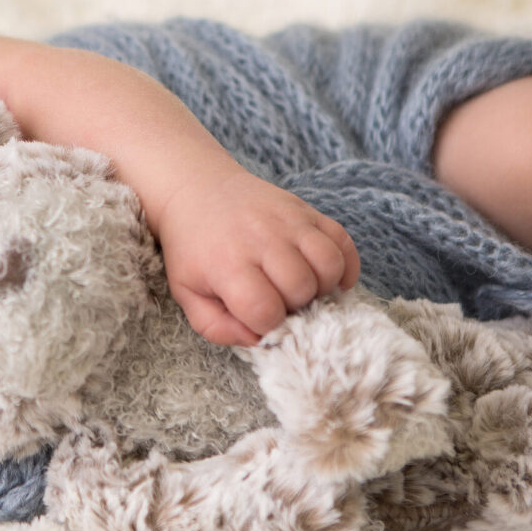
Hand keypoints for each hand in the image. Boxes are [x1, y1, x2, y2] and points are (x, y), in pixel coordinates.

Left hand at [158, 170, 358, 345]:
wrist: (198, 190)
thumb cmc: (193, 249)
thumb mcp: (187, 293)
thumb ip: (217, 327)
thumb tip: (258, 340)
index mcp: (227, 264)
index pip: (265, 310)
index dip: (267, 324)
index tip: (258, 316)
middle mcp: (261, 239)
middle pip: (301, 288)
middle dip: (294, 306)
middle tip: (279, 300)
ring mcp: (288, 221)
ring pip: (329, 264)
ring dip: (322, 286)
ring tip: (303, 288)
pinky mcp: (307, 211)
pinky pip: (343, 242)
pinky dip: (344, 266)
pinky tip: (325, 277)